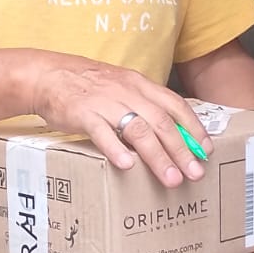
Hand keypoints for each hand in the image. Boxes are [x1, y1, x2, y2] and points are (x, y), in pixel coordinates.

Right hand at [30, 54, 212, 188]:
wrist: (47, 75)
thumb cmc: (87, 85)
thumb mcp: (121, 87)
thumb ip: (143, 105)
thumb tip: (170, 132)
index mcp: (139, 85)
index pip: (175, 105)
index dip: (194, 127)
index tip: (206, 149)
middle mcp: (127, 92)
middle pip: (162, 122)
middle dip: (182, 149)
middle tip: (194, 172)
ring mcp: (105, 103)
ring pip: (138, 129)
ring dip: (158, 156)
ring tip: (170, 178)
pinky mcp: (83, 113)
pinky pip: (102, 132)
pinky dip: (116, 149)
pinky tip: (127, 166)